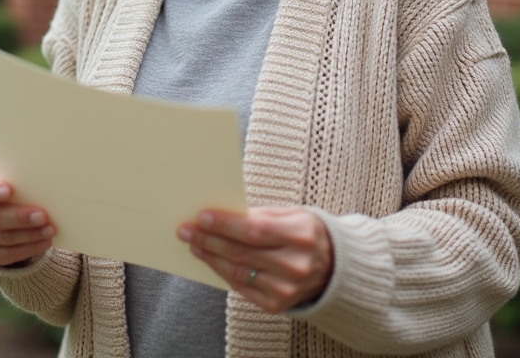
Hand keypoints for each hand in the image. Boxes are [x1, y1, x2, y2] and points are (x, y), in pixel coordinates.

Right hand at [0, 165, 55, 266]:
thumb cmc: (6, 184)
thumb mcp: (6, 176)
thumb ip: (15, 178)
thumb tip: (40, 181)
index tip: (9, 191)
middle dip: (19, 218)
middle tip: (42, 216)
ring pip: (1, 238)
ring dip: (28, 235)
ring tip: (49, 230)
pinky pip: (5, 255)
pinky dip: (27, 249)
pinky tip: (43, 242)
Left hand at [178, 206, 332, 313]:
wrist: (332, 267)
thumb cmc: (305, 233)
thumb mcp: (291, 214)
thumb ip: (260, 215)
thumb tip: (222, 215)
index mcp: (301, 236)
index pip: (255, 230)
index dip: (226, 224)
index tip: (202, 217)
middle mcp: (295, 265)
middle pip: (242, 252)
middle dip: (209, 239)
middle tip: (187, 230)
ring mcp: (286, 289)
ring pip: (237, 271)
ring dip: (210, 256)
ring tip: (194, 243)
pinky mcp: (276, 304)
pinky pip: (241, 287)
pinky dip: (222, 272)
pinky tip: (210, 259)